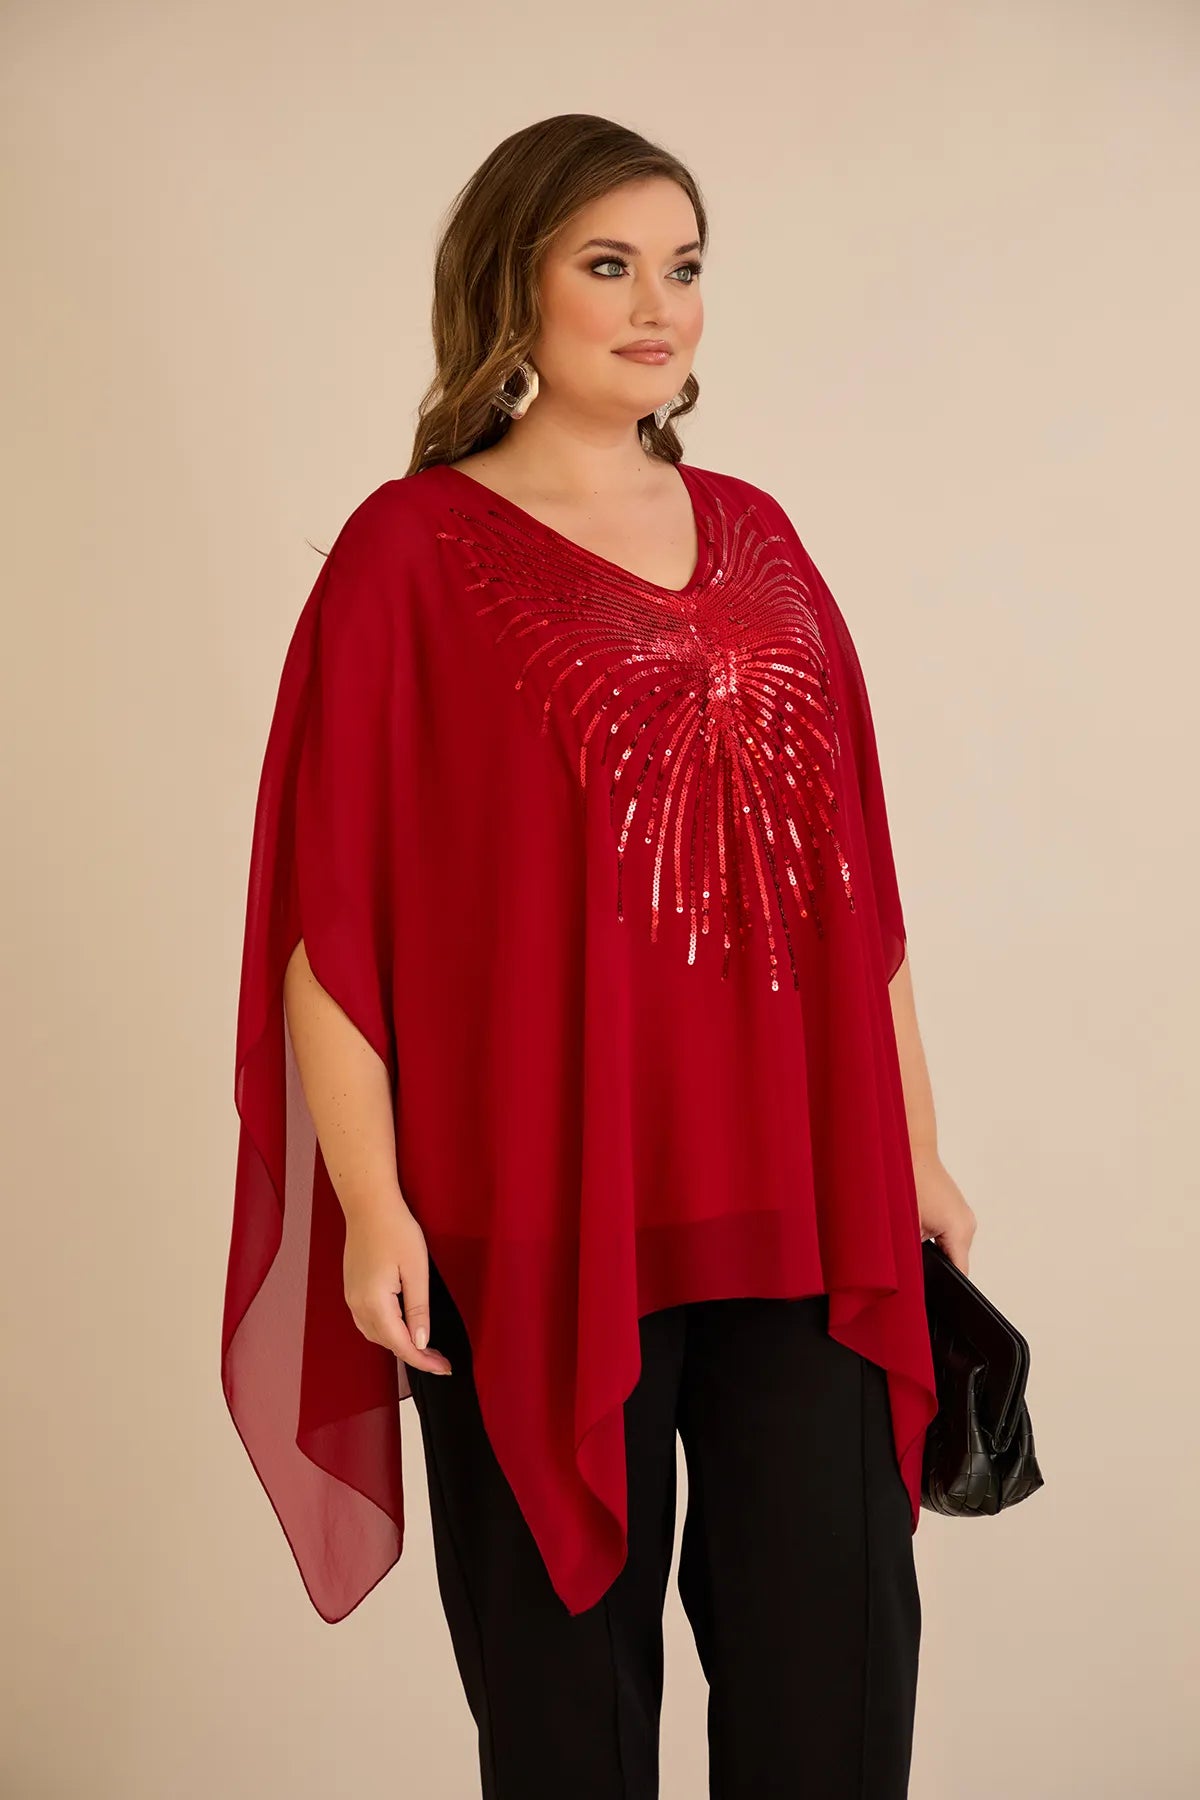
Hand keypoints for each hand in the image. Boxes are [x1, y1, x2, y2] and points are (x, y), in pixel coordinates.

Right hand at [343, 1196, 452, 1374]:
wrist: (368, 1205)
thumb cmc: (395, 1230)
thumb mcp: (416, 1269)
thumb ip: (418, 1309)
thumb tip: (421, 1342)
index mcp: (375, 1302)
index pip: (401, 1345)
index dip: (424, 1361)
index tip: (444, 1368)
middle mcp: (357, 1305)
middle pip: (387, 1343)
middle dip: (415, 1354)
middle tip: (441, 1358)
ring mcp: (351, 1297)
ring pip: (376, 1334)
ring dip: (400, 1344)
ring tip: (426, 1347)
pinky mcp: (352, 1289)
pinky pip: (368, 1321)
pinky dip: (387, 1330)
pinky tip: (402, 1326)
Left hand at [912, 1149, 977, 1276]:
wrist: (906, 1145)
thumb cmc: (905, 1178)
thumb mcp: (904, 1224)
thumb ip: (911, 1252)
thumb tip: (908, 1272)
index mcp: (959, 1230)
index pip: (959, 1274)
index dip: (943, 1288)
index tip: (929, 1299)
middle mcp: (967, 1224)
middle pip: (953, 1263)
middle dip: (933, 1268)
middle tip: (909, 1268)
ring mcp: (962, 1216)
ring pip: (948, 1249)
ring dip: (930, 1250)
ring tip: (909, 1240)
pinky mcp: (954, 1210)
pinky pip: (946, 1234)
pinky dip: (931, 1237)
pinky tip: (914, 1227)